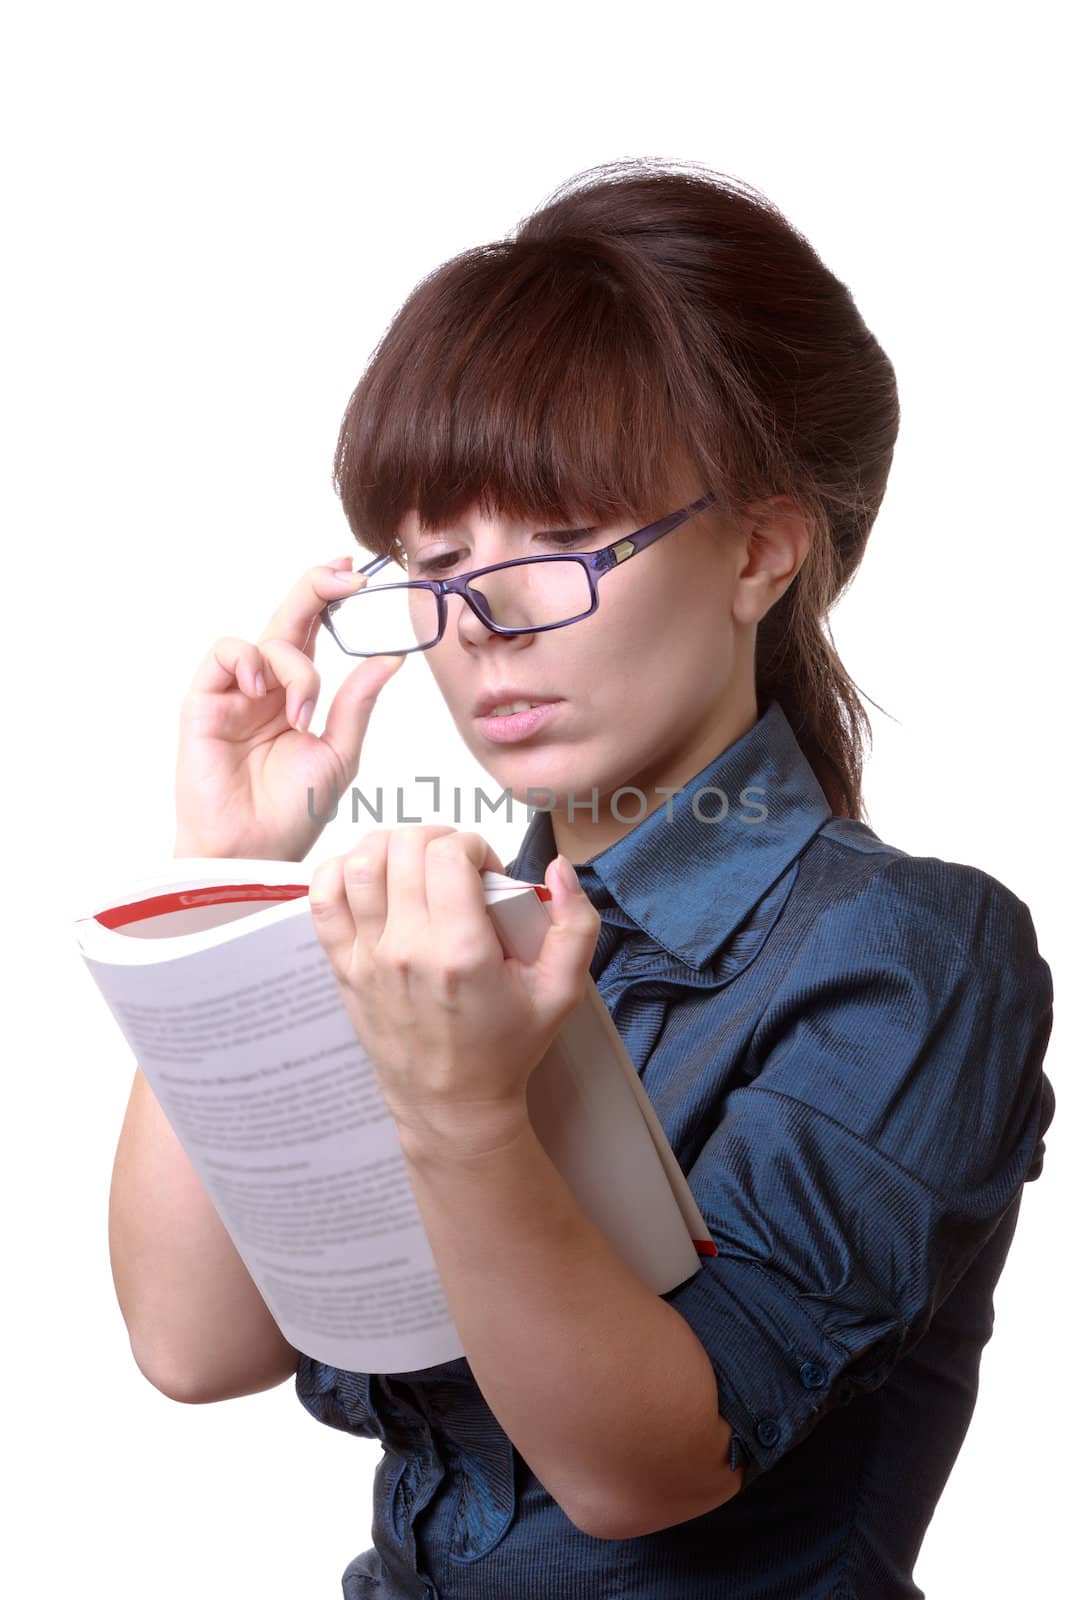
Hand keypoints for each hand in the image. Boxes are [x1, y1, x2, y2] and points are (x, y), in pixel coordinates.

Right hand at [174, 558, 405, 861]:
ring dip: (294, 667)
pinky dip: (250, 660)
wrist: (254, 849)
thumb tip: (391, 659)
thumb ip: (357, 703)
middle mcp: (265, 686)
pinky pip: (226, 653)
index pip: (314, 632)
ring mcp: (234, 692)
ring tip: (301, 713)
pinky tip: (263, 690)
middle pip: (289, 617)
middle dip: (317, 587)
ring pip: (266, 639)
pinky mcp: (204, 701)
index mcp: (296, 694)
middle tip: (347, 574)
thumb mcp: (339, 752)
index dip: (331, 598)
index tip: (360, 576)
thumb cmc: (293, 812)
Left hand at [308, 826, 601, 1153]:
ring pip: (360, 862)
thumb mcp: (561, 992)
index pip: (448, 855)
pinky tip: (370, 875)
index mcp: (462, 953)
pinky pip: (323, 898)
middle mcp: (408, 950)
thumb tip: (559, 868)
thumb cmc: (505, 1047)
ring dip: (391, 846)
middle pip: (404, 848)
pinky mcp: (343, 967)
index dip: (472, 845)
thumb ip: (575, 925)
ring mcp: (369, 958)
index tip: (486, 871)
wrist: (452, 1103)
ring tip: (416, 865)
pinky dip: (339, 870)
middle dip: (437, 839)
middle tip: (457, 866)